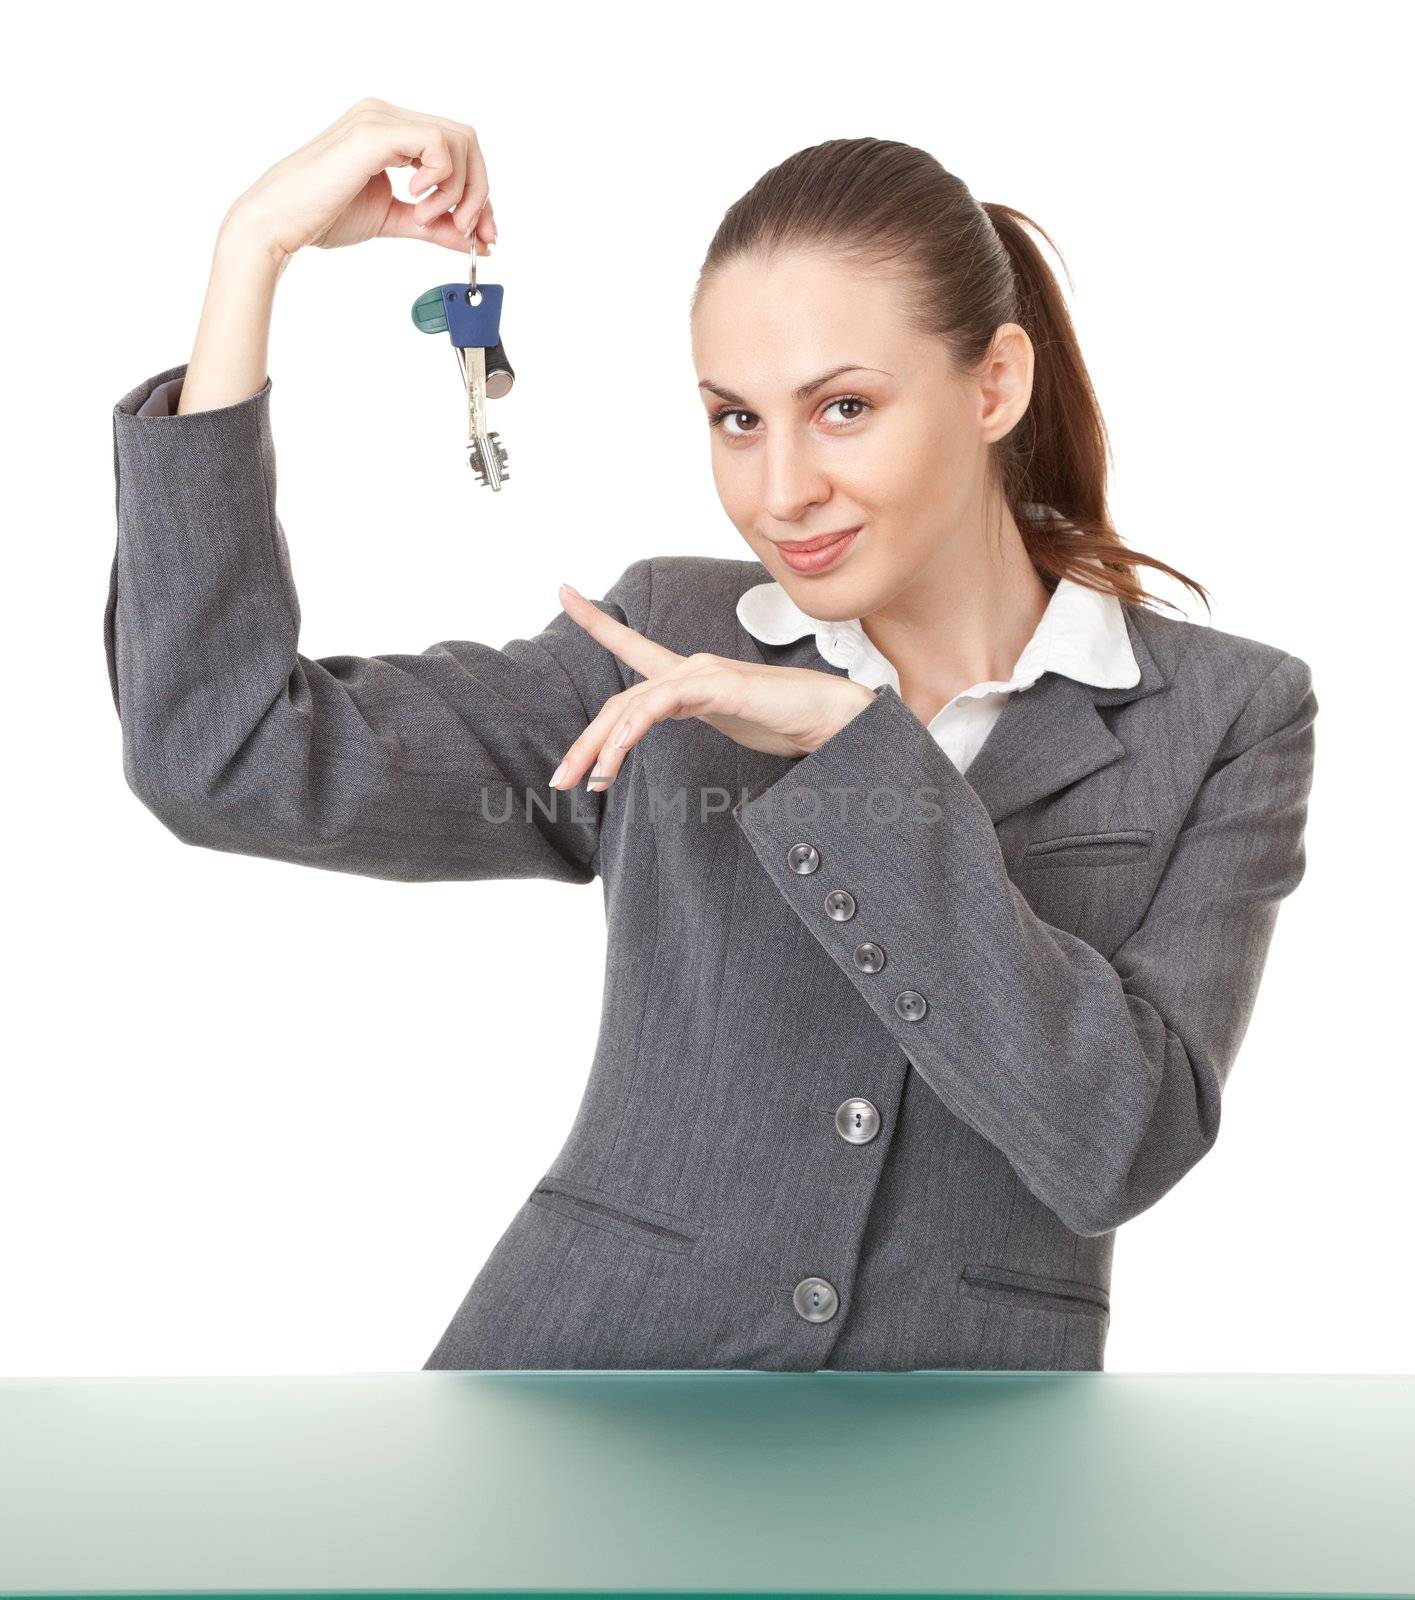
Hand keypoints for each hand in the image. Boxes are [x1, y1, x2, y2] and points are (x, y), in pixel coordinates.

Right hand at [222, 96, 496, 263]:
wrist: (279, 222)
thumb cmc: (322, 216)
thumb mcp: (394, 221)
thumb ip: (434, 226)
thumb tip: (473, 242)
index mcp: (391, 132)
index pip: (456, 148)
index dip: (480, 192)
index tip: (484, 235)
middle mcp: (387, 116)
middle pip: (466, 139)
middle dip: (480, 192)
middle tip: (469, 231)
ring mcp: (380, 118)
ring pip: (458, 140)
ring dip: (459, 190)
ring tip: (428, 218)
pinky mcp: (375, 133)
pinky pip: (436, 144)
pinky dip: (441, 180)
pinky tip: (416, 202)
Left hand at [549, 583, 875, 791]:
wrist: (836, 718)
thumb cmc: (787, 721)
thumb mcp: (729, 722)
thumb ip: (698, 720)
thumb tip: (673, 735)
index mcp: (690, 679)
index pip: (634, 648)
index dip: (597, 622)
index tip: (565, 593)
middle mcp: (692, 669)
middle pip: (621, 701)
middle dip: (585, 742)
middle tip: (560, 779)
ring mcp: (706, 675)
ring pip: (634, 705)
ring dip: (602, 746)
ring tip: (584, 781)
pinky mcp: (722, 687)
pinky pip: (666, 703)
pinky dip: (636, 726)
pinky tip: (618, 750)